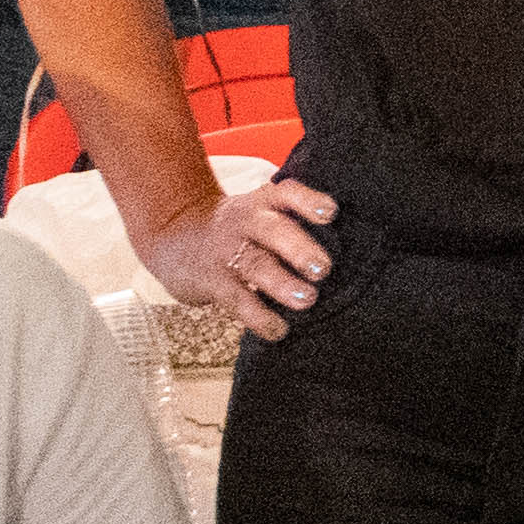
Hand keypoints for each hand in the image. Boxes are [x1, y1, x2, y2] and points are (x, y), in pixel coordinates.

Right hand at [134, 174, 335, 340]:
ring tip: (307, 300)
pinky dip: (259, 317)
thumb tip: (349, 249)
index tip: (330, 213)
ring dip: (281, 284)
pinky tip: (278, 330)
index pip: (288, 193)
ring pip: (255, 265)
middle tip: (323, 269)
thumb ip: (294, 222)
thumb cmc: (237, 228)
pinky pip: (237, 300)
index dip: (308, 201)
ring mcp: (227, 251)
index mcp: (264, 202)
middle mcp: (246, 222)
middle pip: (272, 230)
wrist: (174, 233)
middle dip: (299, 248)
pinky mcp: (212, 281)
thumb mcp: (260, 211)